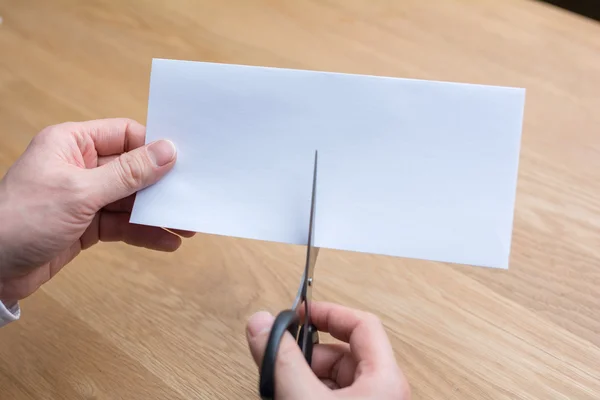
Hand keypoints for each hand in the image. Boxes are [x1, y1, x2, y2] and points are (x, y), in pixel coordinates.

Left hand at [0, 118, 193, 300]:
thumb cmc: (21, 220)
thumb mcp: (80, 192)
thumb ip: (128, 173)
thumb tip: (167, 151)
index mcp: (71, 143)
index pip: (124, 135)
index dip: (153, 147)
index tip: (182, 162)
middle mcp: (79, 166)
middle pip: (132, 170)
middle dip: (160, 187)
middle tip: (189, 199)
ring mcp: (83, 197)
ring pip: (130, 200)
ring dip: (156, 214)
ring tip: (185, 227)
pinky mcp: (86, 224)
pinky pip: (122, 224)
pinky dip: (143, 232)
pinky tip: (166, 242)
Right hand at [246, 301, 410, 398]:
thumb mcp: (304, 399)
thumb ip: (282, 361)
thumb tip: (262, 324)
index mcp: (385, 379)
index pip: (362, 324)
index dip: (329, 313)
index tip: (301, 313)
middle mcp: (382, 391)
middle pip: (343, 351)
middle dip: (308, 353)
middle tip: (283, 359)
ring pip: (334, 377)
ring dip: (305, 376)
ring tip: (284, 387)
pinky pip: (331, 395)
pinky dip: (308, 393)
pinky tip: (292, 398)